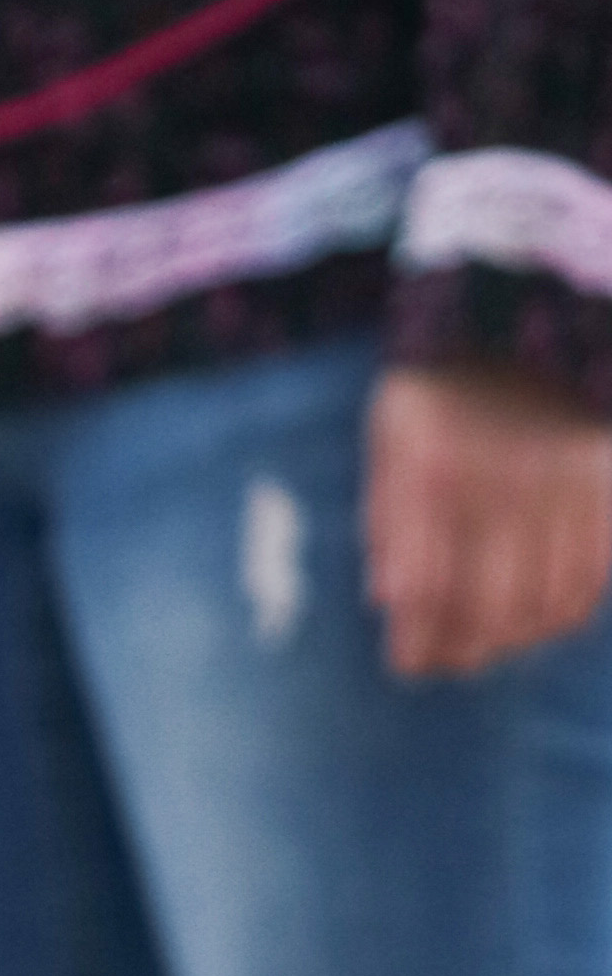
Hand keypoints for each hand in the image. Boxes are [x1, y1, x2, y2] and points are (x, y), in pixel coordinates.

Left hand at [364, 360, 611, 678]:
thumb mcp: (392, 436)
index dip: (418, 644)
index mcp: (430, 470)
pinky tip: (543, 616)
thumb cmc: (442, 386)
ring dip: (516, 639)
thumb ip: (386, 517)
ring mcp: (559, 483)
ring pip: (544, 602)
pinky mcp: (604, 479)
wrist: (520, 311)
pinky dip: (567, 609)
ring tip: (495, 644)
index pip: (424, 592)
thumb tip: (386, 601)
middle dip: (465, 652)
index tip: (411, 663)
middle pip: (487, 610)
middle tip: (453, 662)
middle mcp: (498, 481)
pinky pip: (593, 573)